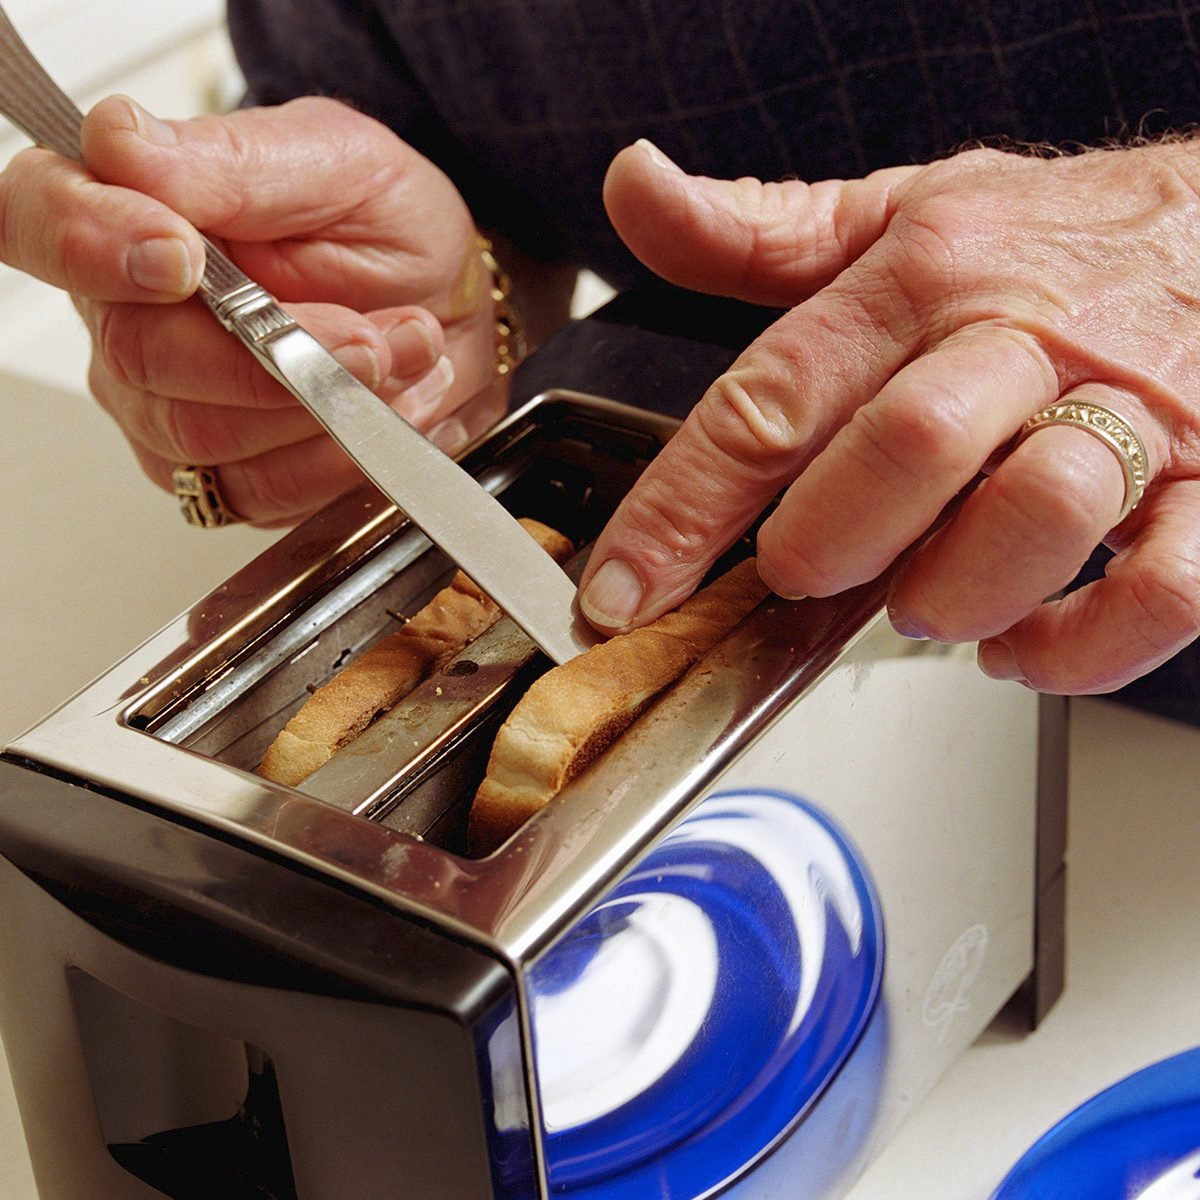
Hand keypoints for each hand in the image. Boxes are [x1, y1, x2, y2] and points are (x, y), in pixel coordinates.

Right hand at [0, 95, 500, 525]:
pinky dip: (338, 457)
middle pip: (141, 356)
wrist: (448, 306)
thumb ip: (233, 162)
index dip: (91, 243)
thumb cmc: (385, 228)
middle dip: (276, 352)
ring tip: (395, 353)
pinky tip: (380, 409)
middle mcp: (129, 318)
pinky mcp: (225, 477)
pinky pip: (262, 492)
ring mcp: (169, 407)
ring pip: (206, 435)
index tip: (181, 258)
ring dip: (324, 403)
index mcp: (128, 212)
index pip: (41, 218)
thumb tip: (119, 145)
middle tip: (367, 332)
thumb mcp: (336, 163)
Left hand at [580, 138, 1199, 692]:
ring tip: (919, 602)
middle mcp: (1024, 343)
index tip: (620, 589)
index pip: (772, 397)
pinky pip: (1163, 587)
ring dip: (954, 591)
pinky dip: (1080, 644)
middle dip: (827, 539)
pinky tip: (1019, 641)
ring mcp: (1132, 414)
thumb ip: (756, 229)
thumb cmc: (1049, 239)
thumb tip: (633, 189)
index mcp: (924, 279)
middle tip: (799, 573)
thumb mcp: (895, 213)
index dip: (679, 508)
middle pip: (907, 449)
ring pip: (1041, 515)